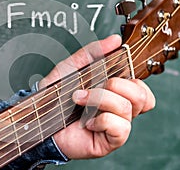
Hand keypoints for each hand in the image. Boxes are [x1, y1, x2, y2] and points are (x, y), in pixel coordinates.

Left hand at [38, 34, 155, 158]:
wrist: (40, 116)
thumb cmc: (56, 94)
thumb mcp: (72, 67)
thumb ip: (93, 52)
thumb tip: (115, 40)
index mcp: (114, 92)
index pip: (141, 86)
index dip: (133, 77)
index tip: (113, 70)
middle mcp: (118, 109)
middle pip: (142, 96)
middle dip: (117, 85)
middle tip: (95, 85)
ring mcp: (115, 125)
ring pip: (127, 108)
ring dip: (100, 99)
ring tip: (81, 100)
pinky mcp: (109, 141)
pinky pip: (120, 128)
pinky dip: (102, 120)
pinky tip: (88, 122)